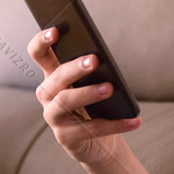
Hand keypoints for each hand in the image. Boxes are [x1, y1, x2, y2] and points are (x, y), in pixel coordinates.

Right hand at [27, 27, 140, 164]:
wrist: (98, 142)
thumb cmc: (96, 105)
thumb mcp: (93, 83)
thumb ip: (92, 70)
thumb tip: (102, 57)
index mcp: (53, 76)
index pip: (39, 54)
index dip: (42, 41)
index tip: (55, 30)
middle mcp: (47, 95)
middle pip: (56, 78)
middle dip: (74, 68)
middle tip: (94, 60)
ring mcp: (53, 117)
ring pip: (65, 102)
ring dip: (88, 93)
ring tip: (110, 88)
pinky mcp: (65, 138)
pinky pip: (91, 129)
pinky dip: (115, 125)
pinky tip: (135, 120)